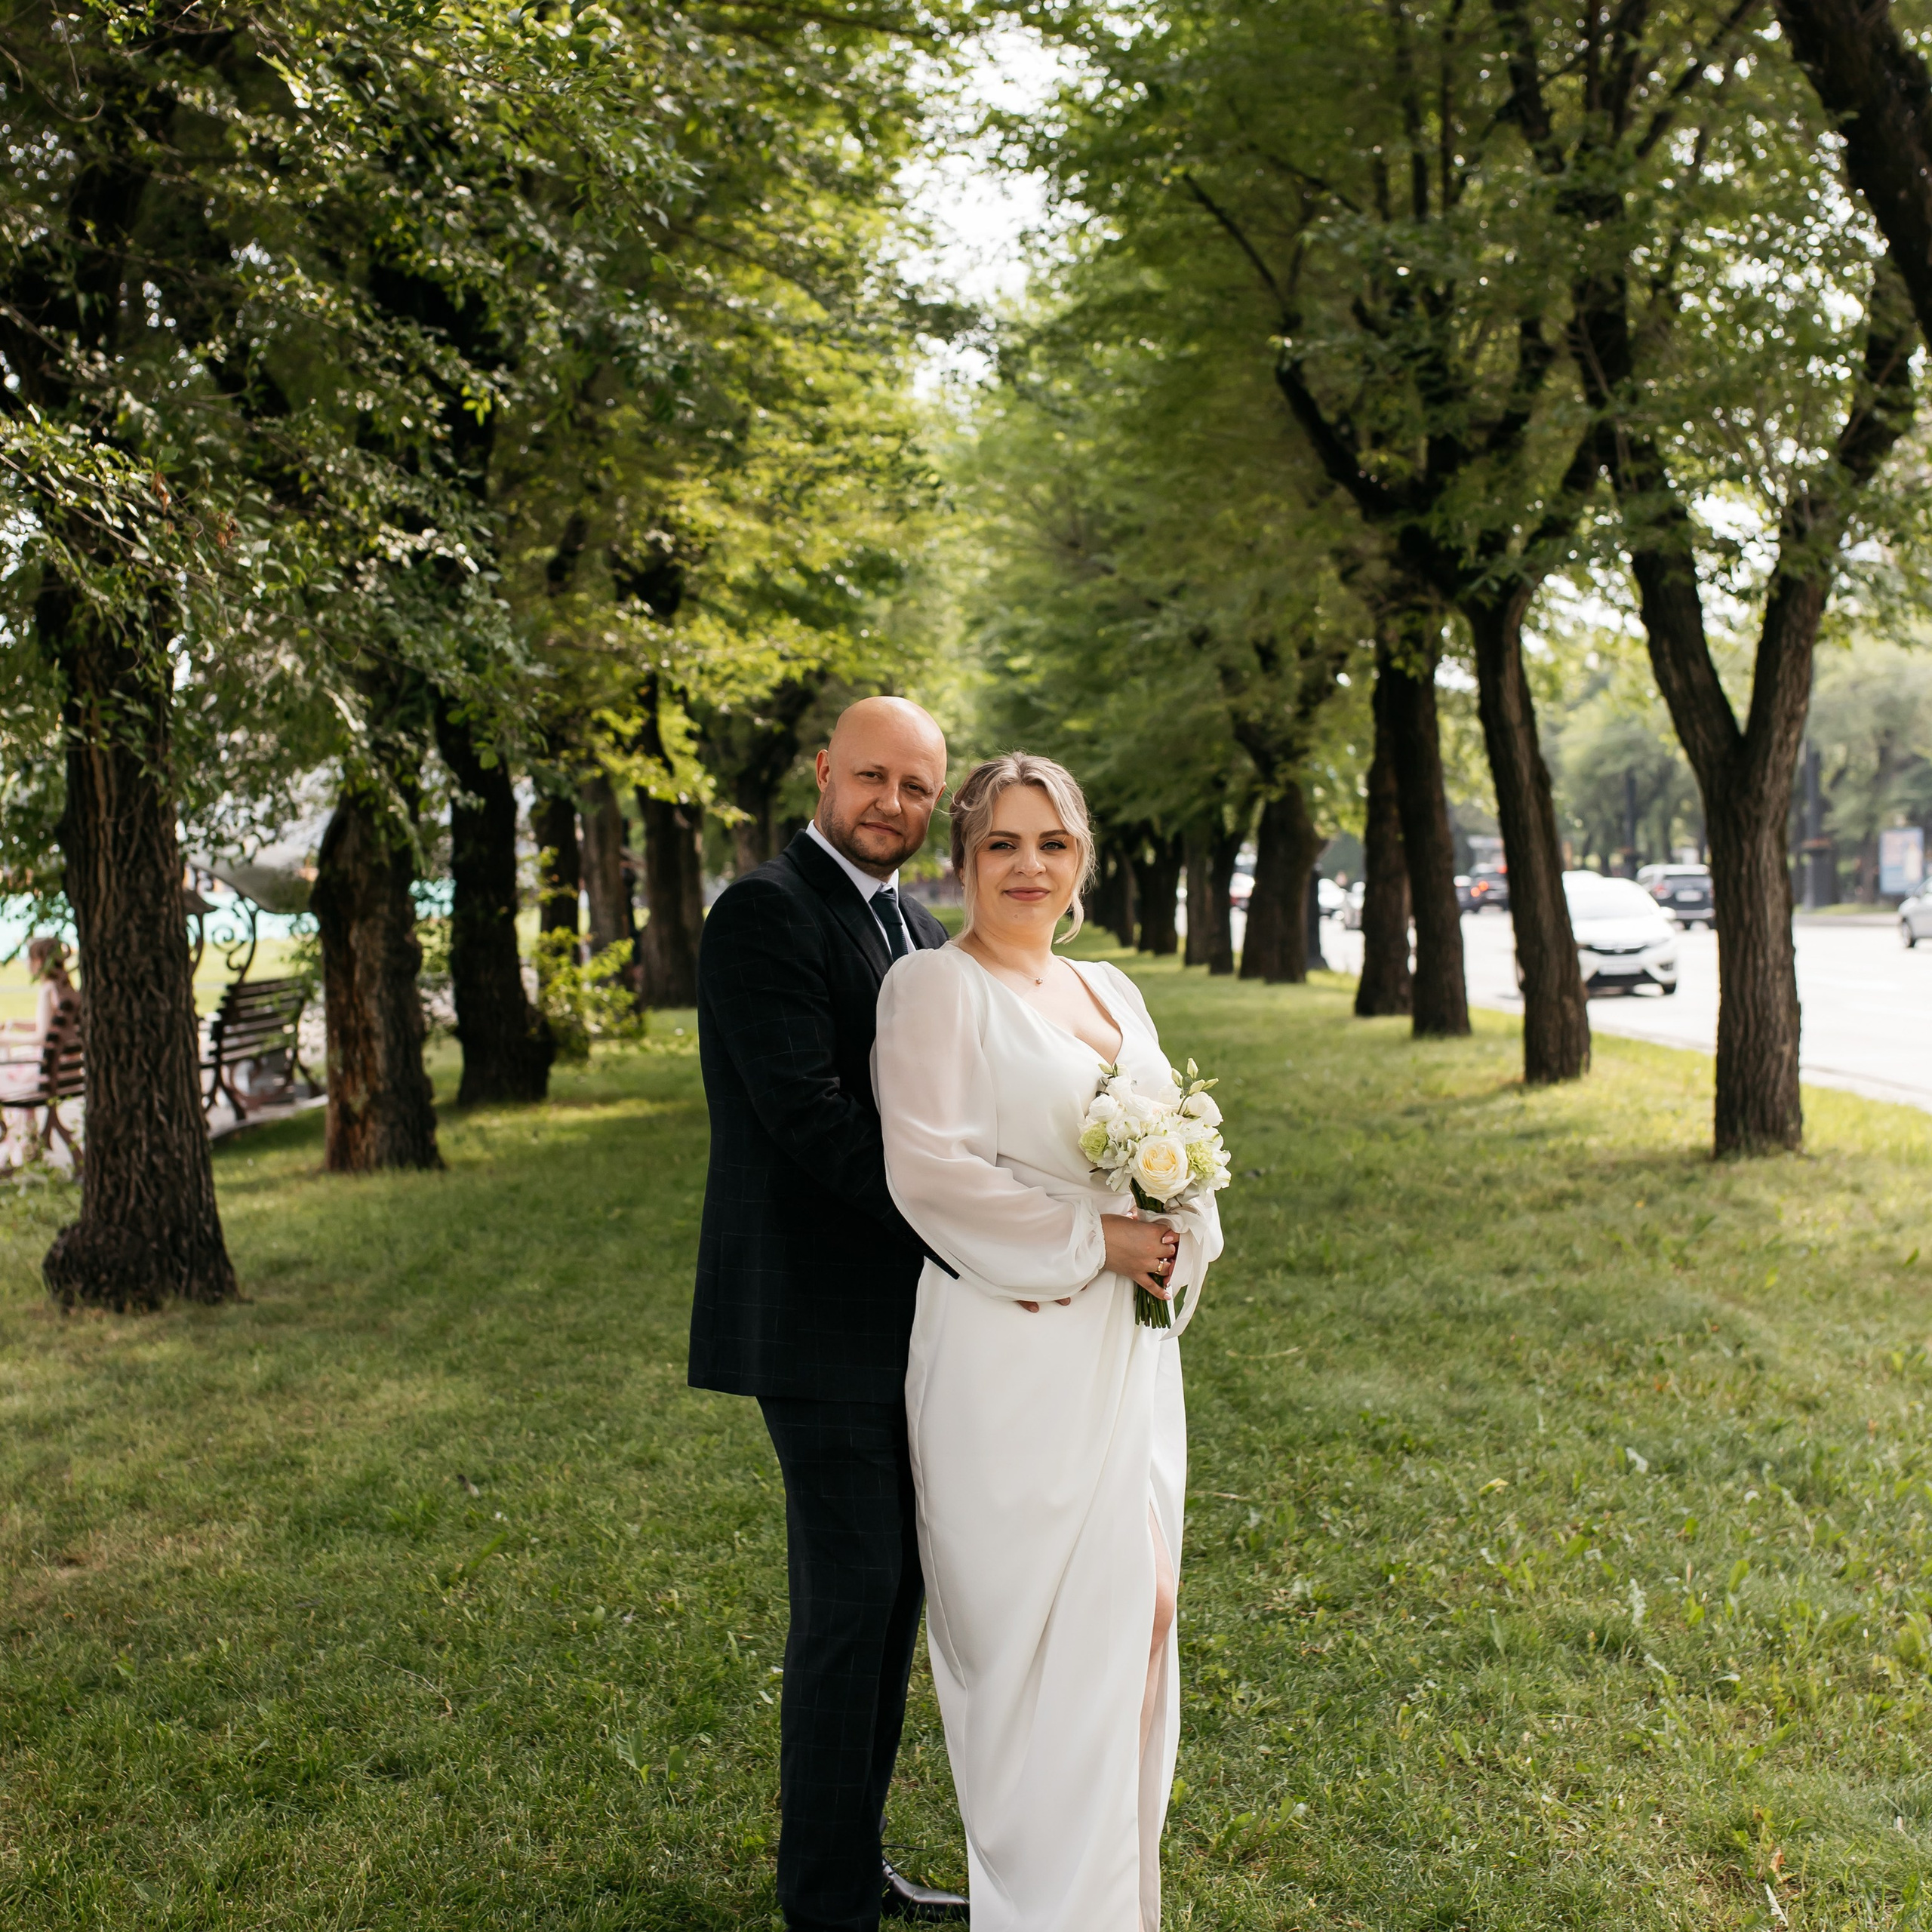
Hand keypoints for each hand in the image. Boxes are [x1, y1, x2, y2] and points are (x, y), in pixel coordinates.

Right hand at [1018, 1207, 1176, 1312]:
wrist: (1094, 1239)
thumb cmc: (1109, 1225)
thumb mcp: (1131, 1219)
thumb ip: (1144, 1224)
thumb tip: (1148, 1224)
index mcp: (1152, 1232)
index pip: (1171, 1233)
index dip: (1171, 1233)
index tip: (1169, 1233)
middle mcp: (1152, 1249)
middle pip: (1171, 1251)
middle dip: (1169, 1248)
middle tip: (1165, 1246)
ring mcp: (1144, 1264)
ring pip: (1166, 1268)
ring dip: (1168, 1265)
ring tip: (1166, 1263)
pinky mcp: (1135, 1274)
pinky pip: (1151, 1286)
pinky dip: (1160, 1291)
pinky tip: (1167, 1295)